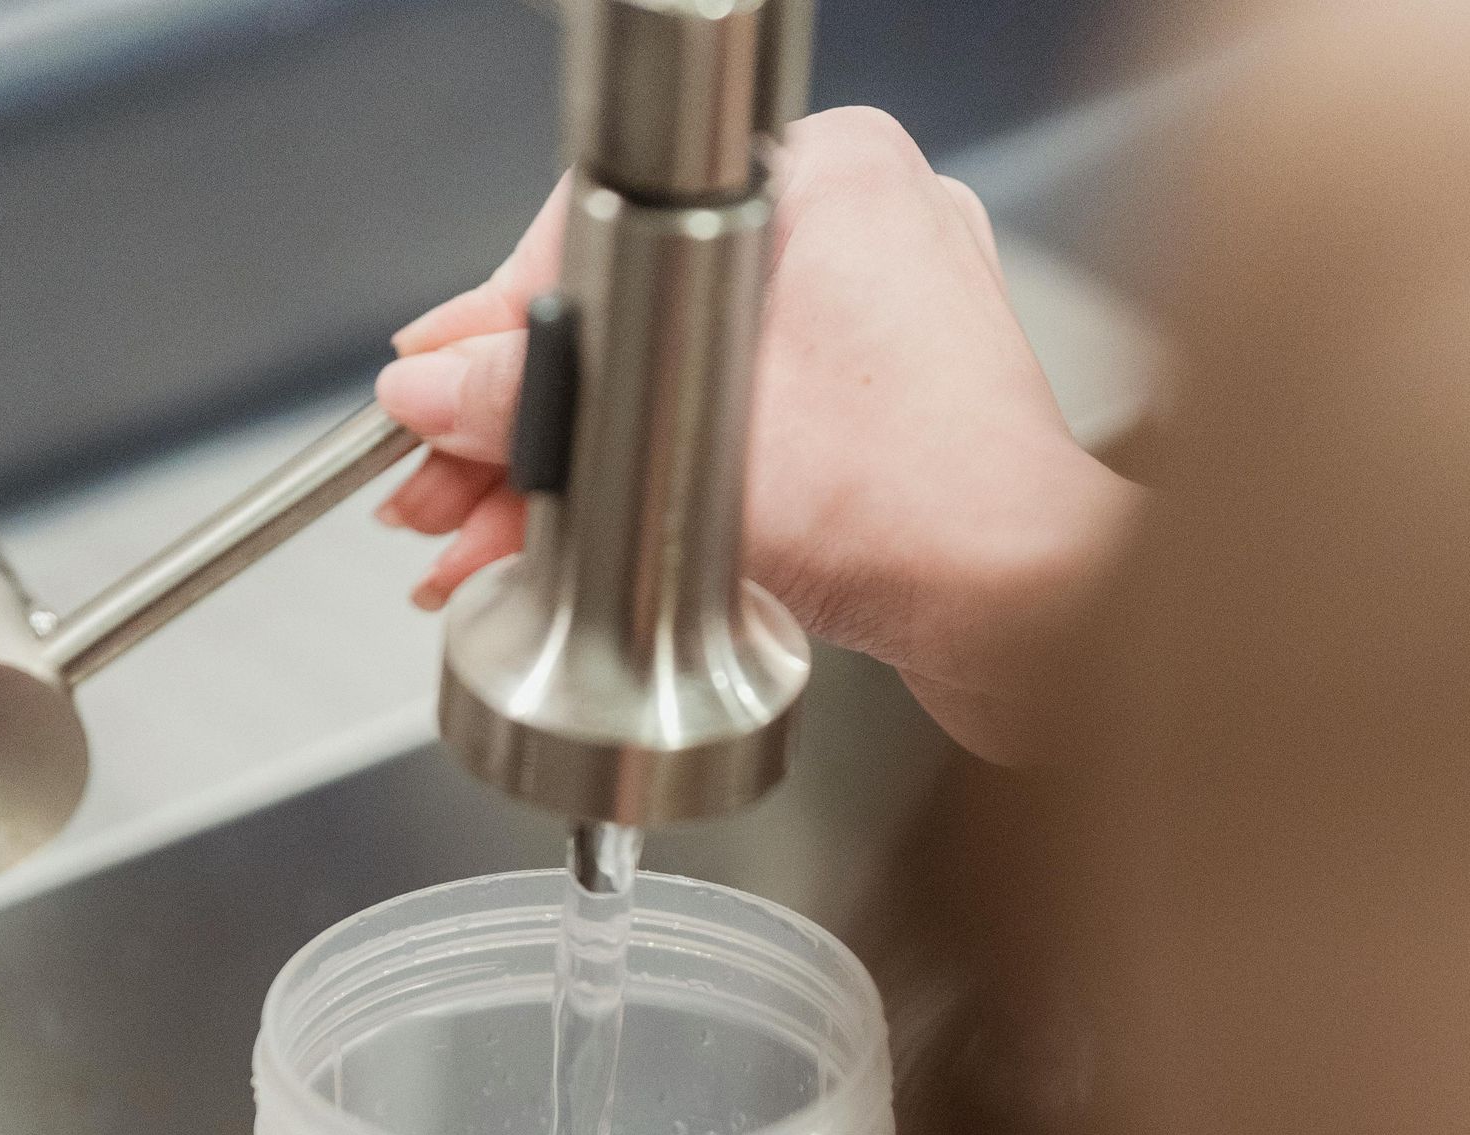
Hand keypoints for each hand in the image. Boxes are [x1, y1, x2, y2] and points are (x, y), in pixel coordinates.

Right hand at [373, 107, 1139, 760]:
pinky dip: (658, 491)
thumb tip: (437, 391)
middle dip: (530, 426)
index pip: (614, 232)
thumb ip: (538, 410)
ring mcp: (881, 335)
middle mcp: (863, 234)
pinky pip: (739, 436)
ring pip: (678, 389)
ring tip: (490, 539)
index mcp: (827, 174)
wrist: (1031, 624)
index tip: (441, 389)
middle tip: (446, 487)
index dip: (505, 328)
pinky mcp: (886, 427)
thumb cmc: (918, 513)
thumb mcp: (678, 450)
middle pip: (637, 321)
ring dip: (581, 473)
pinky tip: (581, 544)